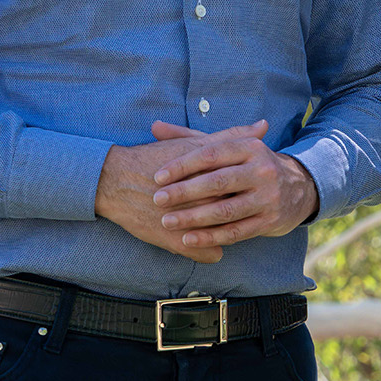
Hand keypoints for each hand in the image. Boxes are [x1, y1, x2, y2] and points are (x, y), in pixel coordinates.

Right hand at [95, 120, 267, 262]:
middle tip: (240, 205)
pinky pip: (210, 254)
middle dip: (242, 209)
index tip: (249, 186)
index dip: (249, 186)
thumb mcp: (194, 144)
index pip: (246, 186)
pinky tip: (212, 245)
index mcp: (212, 176)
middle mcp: (205, 200)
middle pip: (237, 209)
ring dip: (229, 230)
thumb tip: (263, 126)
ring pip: (226, 234)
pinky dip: (212, 250)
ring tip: (225, 224)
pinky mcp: (178, 242)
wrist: (116, 181)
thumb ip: (231, 136)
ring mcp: (192, 224)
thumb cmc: (155, 158)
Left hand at [148, 119, 318, 247]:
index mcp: (250, 147)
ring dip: (193, 218)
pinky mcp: (269, 222)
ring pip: (225, 211)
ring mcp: (268, 198)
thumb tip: (155, 127)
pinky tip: (187, 239)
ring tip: (167, 221)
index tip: (158, 176)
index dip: (183, 165)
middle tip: (157, 199)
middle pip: (218, 182)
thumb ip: (191, 138)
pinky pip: (235, 232)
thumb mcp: (230, 146)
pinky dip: (210, 237)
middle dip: (184, 192)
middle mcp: (262, 171)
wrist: (299, 187)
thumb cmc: (250, 164)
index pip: (212, 154)